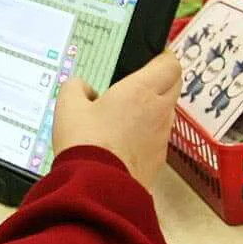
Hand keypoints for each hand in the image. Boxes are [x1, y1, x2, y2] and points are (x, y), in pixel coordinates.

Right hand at [51, 51, 182, 190]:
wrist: (96, 188)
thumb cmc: (86, 144)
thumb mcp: (67, 106)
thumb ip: (74, 87)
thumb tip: (81, 87)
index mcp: (141, 90)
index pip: (170, 63)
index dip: (163, 56)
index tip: (153, 55)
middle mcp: (158, 111)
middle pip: (175, 84)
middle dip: (162, 78)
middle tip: (141, 79)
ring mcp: (161, 137)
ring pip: (167, 112)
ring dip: (154, 107)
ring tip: (127, 111)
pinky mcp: (158, 159)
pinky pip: (157, 137)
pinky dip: (147, 133)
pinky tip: (123, 138)